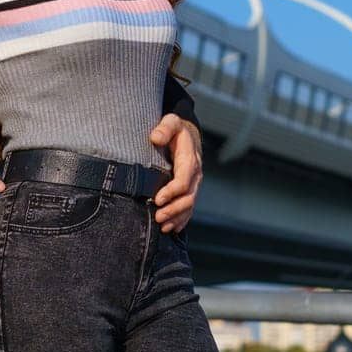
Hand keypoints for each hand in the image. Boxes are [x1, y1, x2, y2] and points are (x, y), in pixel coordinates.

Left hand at [150, 114, 202, 233]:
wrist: (189, 135)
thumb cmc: (177, 129)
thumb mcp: (171, 122)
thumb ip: (165, 128)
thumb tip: (156, 137)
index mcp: (190, 160)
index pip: (184, 180)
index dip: (172, 191)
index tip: (157, 198)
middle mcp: (195, 175)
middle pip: (188, 197)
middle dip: (173, 209)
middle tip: (157, 217)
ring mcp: (194, 184)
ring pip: (189, 205)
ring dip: (177, 218)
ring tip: (162, 227)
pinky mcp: (190, 190)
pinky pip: (189, 208)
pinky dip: (182, 220)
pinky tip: (172, 228)